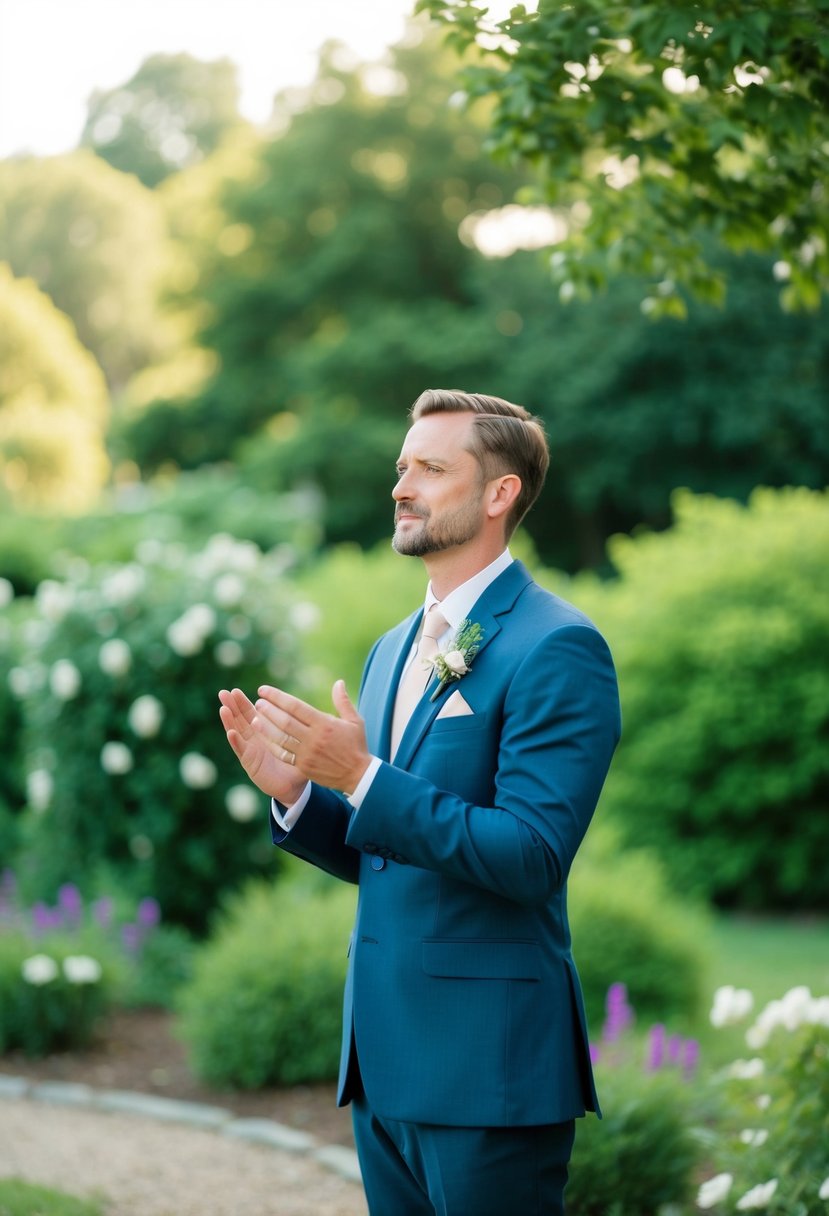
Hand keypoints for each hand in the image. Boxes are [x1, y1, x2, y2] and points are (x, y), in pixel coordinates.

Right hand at [218, 687, 308, 805]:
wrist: (294, 786)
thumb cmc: (297, 760)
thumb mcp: (300, 739)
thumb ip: (302, 724)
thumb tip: (317, 707)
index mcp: (265, 730)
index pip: (252, 713)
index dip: (243, 702)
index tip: (236, 690)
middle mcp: (255, 738)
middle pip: (240, 719)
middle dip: (232, 706)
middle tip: (224, 692)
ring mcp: (251, 750)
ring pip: (237, 732)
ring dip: (230, 720)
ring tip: (224, 708)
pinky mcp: (250, 763)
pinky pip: (242, 750)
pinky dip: (236, 741)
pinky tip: (231, 732)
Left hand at [252, 680, 370, 795]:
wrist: (358, 775)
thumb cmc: (356, 745)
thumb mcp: (355, 721)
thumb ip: (343, 701)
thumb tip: (338, 682)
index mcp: (324, 724)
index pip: (296, 706)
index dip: (277, 697)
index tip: (264, 690)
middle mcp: (314, 738)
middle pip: (285, 721)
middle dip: (269, 710)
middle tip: (258, 702)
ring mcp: (307, 753)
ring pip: (281, 738)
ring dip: (266, 727)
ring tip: (254, 718)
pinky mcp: (303, 766)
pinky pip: (283, 754)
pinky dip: (271, 745)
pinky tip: (263, 738)